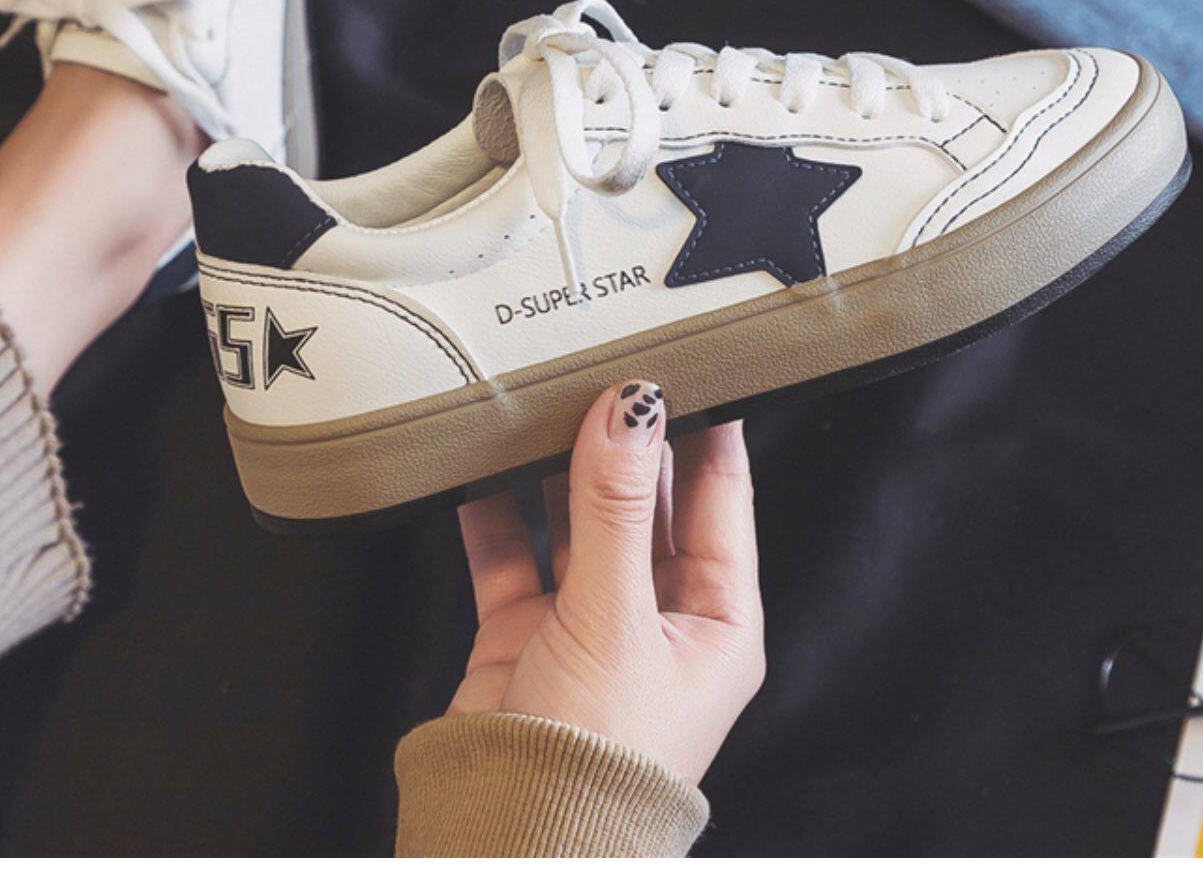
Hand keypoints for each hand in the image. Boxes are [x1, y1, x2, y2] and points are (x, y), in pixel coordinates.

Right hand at [448, 380, 765, 784]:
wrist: (509, 845)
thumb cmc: (598, 763)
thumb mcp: (615, 619)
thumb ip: (616, 507)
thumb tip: (632, 407)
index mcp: (716, 620)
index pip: (721, 498)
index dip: (709, 427)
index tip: (693, 358)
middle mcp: (659, 616)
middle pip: (649, 501)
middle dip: (627, 437)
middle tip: (604, 364)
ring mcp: (591, 621)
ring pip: (579, 517)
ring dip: (559, 465)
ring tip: (544, 398)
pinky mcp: (527, 631)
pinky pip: (513, 552)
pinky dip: (495, 509)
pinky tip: (481, 461)